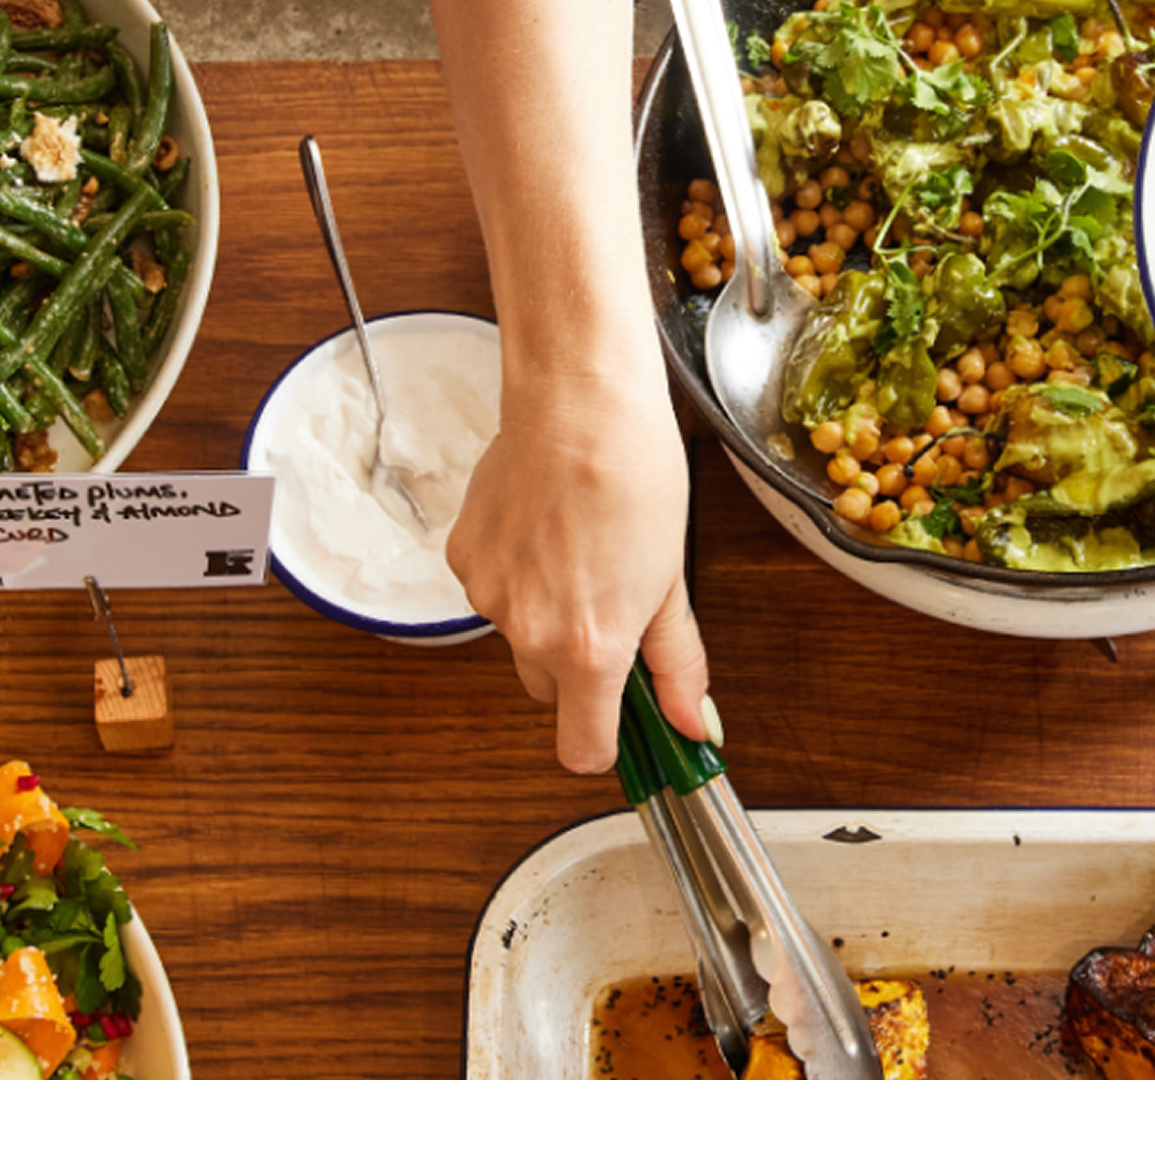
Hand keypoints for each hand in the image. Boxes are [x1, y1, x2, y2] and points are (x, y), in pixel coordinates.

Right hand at [447, 373, 709, 774]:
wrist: (579, 403)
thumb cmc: (635, 475)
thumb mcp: (672, 579)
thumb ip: (677, 662)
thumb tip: (692, 723)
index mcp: (588, 649)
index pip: (582, 750)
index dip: (607, 743)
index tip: (625, 721)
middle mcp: (528, 632)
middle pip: (551, 691)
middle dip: (580, 667)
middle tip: (612, 605)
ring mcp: (488, 596)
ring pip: (520, 637)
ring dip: (546, 614)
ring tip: (580, 549)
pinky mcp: (463, 559)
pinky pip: (493, 591)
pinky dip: (517, 574)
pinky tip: (546, 528)